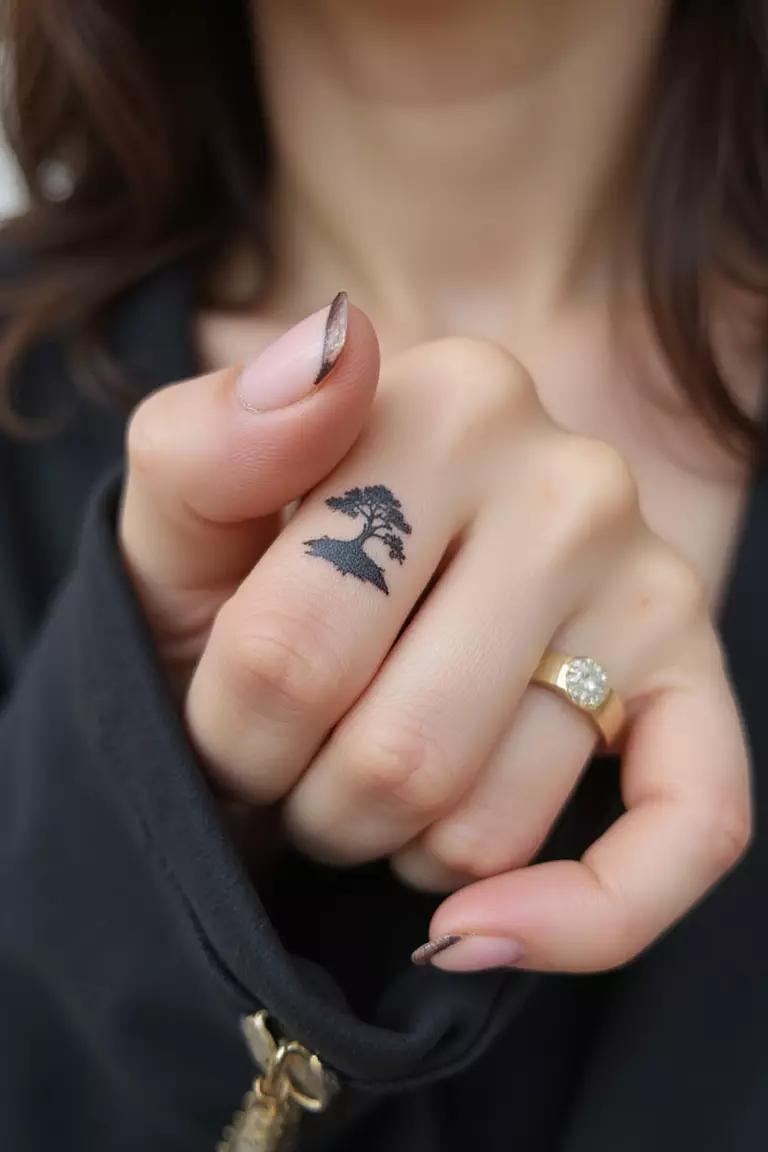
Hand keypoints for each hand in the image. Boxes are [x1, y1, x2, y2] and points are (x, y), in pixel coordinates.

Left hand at [121, 307, 750, 974]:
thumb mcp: (186, 513)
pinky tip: (476, 930)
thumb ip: (214, 438)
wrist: (358, 613)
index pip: (288, 654)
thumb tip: (331, 350)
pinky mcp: (698, 678)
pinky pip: (687, 833)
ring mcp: (648, 578)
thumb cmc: (258, 574)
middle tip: (302, 758)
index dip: (235, 731)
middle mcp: (572, 475)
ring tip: (379, 774)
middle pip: (392, 753)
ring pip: (489, 822)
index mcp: (446, 400)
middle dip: (312, 798)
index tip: (237, 713)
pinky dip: (580, 919)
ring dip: (399, 847)